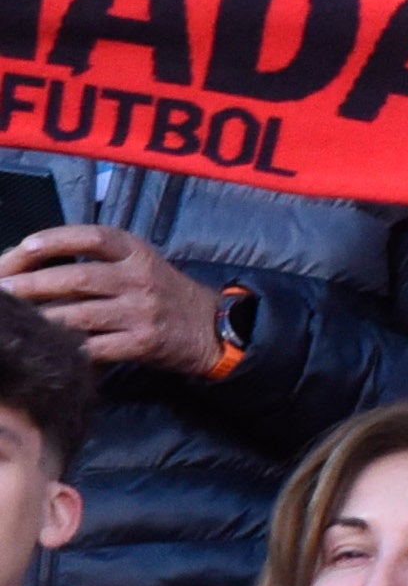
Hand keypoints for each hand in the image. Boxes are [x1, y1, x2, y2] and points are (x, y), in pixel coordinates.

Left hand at [0, 225, 224, 373]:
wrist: (210, 328)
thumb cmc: (163, 293)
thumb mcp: (140, 265)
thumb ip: (100, 261)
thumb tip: (36, 265)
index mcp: (137, 253)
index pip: (94, 237)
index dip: (57, 239)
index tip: (25, 246)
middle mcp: (141, 278)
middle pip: (79, 278)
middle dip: (33, 285)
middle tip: (3, 289)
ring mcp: (142, 312)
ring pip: (82, 314)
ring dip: (42, 318)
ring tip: (15, 319)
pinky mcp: (143, 343)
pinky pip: (97, 346)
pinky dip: (69, 348)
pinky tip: (48, 347)